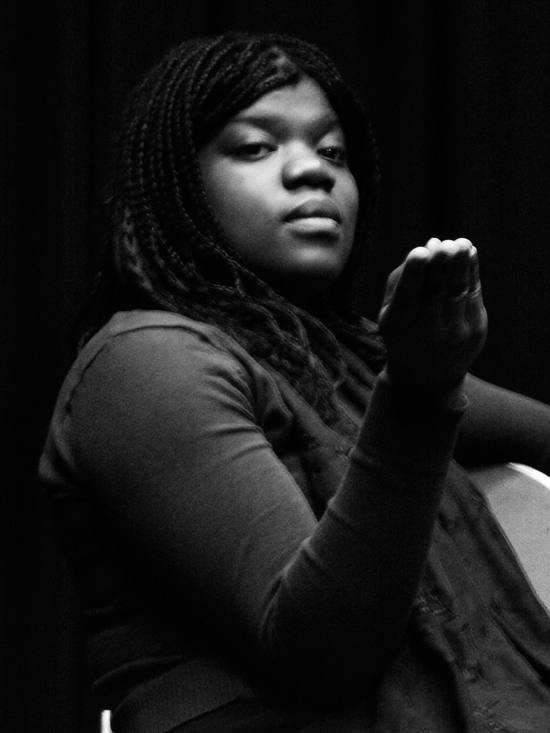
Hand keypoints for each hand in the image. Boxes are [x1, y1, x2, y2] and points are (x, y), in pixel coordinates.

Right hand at [378, 238, 487, 395]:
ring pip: (458, 292)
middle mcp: (426, 333)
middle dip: (441, 267)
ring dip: (460, 266)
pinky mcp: (475, 332)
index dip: (414, 274)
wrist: (426, 378)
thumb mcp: (391, 311)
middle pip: (435, 294)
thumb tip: (433, 245)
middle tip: (445, 245)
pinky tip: (470, 252)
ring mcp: (454, 334)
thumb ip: (405, 278)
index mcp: (397, 325)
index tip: (420, 252)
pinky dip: (472, 271)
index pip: (406, 297)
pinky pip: (473, 295)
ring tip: (460, 244)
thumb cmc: (403, 331)